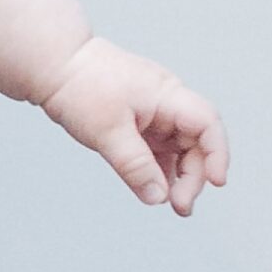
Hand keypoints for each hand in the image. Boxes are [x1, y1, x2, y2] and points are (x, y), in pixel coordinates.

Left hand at [37, 38, 229, 213]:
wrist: (54, 65)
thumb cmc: (81, 85)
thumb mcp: (108, 131)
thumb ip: (136, 166)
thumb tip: (158, 197)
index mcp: (167, 95)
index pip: (207, 124)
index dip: (217, 154)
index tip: (216, 182)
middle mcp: (166, 103)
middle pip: (197, 142)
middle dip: (194, 175)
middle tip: (180, 205)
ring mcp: (153, 113)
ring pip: (178, 148)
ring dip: (179, 176)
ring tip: (174, 205)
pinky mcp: (138, 123)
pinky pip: (158, 149)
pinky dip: (159, 170)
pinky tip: (156, 190)